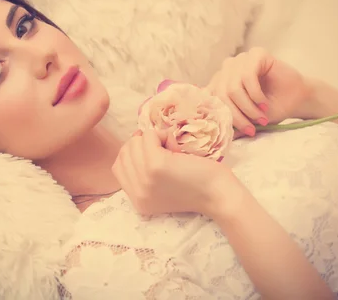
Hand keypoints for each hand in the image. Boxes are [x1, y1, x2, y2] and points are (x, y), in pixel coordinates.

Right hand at [112, 129, 240, 216]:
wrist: (219, 195)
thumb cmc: (197, 187)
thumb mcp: (162, 189)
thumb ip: (144, 174)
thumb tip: (135, 140)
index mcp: (137, 201)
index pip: (118, 167)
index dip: (133, 154)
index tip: (152, 153)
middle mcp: (137, 193)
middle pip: (124, 153)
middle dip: (142, 145)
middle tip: (165, 151)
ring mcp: (145, 179)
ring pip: (134, 143)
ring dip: (152, 139)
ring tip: (171, 149)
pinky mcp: (156, 165)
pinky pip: (147, 136)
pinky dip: (161, 134)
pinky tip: (175, 145)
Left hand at [206, 47, 312, 137]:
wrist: (297, 100)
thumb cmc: (270, 109)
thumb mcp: (244, 117)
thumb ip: (228, 119)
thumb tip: (211, 128)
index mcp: (220, 81)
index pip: (208, 97)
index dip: (220, 115)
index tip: (232, 132)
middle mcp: (227, 68)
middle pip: (221, 94)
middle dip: (236, 115)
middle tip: (251, 128)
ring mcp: (241, 59)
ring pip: (233, 87)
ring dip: (248, 107)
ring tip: (261, 117)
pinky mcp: (256, 54)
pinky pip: (247, 76)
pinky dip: (255, 95)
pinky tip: (264, 103)